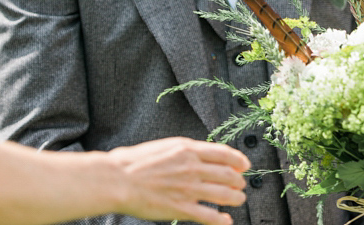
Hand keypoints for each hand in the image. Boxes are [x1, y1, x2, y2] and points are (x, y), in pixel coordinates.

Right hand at [105, 137, 249, 224]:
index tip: (245, 165)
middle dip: (238, 180)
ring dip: (235, 198)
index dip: (238, 160)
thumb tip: (198, 153)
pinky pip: (208, 216)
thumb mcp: (164, 146)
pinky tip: (225, 221)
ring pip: (222, 195)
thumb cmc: (135, 162)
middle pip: (227, 174)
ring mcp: (188, 189)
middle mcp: (192, 168)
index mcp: (187, 150)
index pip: (223, 153)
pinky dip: (220, 220)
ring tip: (239, 200)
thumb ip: (184, 151)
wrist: (118, 179)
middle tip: (241, 184)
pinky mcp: (181, 208)